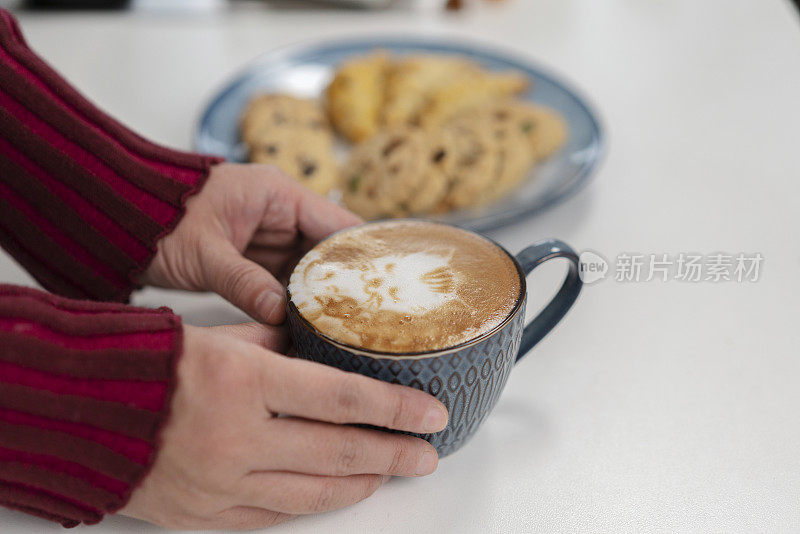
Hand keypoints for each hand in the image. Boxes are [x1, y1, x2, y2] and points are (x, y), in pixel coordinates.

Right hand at [119, 324, 448, 529]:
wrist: (84, 410)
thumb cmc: (153, 365)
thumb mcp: (223, 339)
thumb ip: (280, 347)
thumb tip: (326, 352)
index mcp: (246, 382)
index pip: (343, 398)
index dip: (396, 409)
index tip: (431, 413)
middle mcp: (240, 437)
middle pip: (340, 450)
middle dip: (394, 453)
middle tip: (428, 453)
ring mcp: (224, 483)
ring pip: (315, 491)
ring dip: (363, 481)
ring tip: (393, 471)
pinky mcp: (208, 513)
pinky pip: (277, 514)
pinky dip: (315, 501)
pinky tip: (341, 490)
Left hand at [140, 163, 361, 323]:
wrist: (118, 219)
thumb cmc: (158, 220)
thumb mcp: (204, 253)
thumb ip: (244, 283)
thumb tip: (280, 314)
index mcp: (277, 194)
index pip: (336, 223)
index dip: (362, 253)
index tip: (386, 283)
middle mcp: (279, 212)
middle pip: (328, 249)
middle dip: (343, 281)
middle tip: (368, 314)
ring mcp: (267, 235)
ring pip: (308, 268)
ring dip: (319, 294)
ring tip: (344, 323)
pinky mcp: (252, 256)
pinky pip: (285, 279)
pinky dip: (295, 299)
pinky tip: (309, 322)